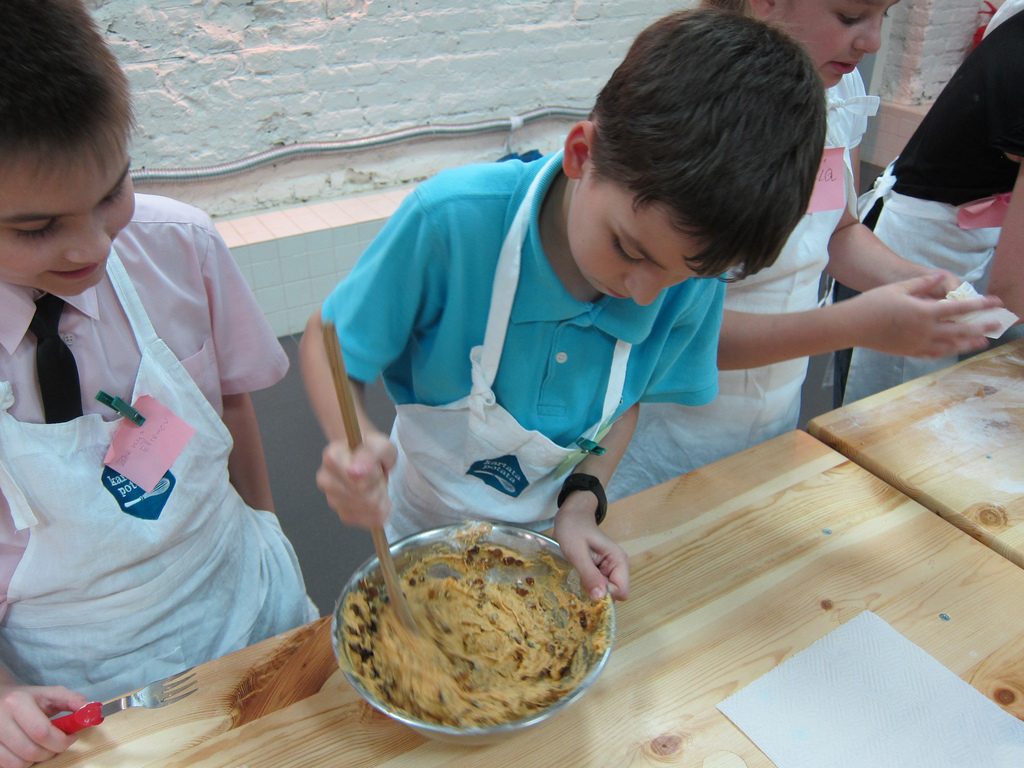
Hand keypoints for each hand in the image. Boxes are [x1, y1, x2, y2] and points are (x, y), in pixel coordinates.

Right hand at [0, 684, 86, 767]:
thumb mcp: (52, 694)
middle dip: (51, 752)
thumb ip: (74, 701)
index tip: (71, 738)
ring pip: (18, 763)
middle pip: (31, 751)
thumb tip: (92, 711)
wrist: (0, 698)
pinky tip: (28, 753)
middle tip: (58, 745)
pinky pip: (7, 767)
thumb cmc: (30, 698)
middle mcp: (0, 720)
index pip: (42, 732)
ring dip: (36, 760)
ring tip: (43, 748)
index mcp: (17, 703)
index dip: (61, 741)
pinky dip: (22, 764)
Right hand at [316, 431, 396, 528]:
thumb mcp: (379, 444)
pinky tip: (374, 497)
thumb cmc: (372, 450)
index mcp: (332, 457)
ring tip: (374, 484)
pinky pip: (368, 520)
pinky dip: (378, 510)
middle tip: (377, 475)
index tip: (374, 465)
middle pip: (366, 498)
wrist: (365, 457)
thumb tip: (355, 472)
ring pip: (369, 509)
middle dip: (380, 487)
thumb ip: (369, 453)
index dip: (375, 475)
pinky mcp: (343, 514)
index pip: (360, 481)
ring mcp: (332, 499)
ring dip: (380, 498)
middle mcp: (326, 479)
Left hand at [553, 492, 629, 601]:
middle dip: (598, 593)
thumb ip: (589, 574)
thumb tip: (600, 598)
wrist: (571, 515)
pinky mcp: (603, 570)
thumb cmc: (573, 528)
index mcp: (618, 560)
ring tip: (578, 575)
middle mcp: (619, 566)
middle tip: (580, 578)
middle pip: (615, 594)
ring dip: (592, 590)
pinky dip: (590, 586)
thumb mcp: (577, 552)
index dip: (604, 594)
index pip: (621, 591)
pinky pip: (600, 586)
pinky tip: (579, 575)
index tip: (587, 584)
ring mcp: (612, 568)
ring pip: (607, 592)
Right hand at [851, 273, 1003, 357]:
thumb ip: (922, 284)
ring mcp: (918, 343)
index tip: (995, 303)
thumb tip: (939, 278)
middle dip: (981, 327)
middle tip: (997, 326)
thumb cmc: (873, 304)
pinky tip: (953, 350)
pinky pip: (933, 353)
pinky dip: (946, 351)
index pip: (960, 308)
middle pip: (960, 330)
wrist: (853, 326)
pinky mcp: (909, 352)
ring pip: (950, 345)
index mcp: (925, 312)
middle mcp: (925, 330)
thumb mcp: (898, 288)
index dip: (980, 305)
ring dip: (967, 344)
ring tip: (980, 343)